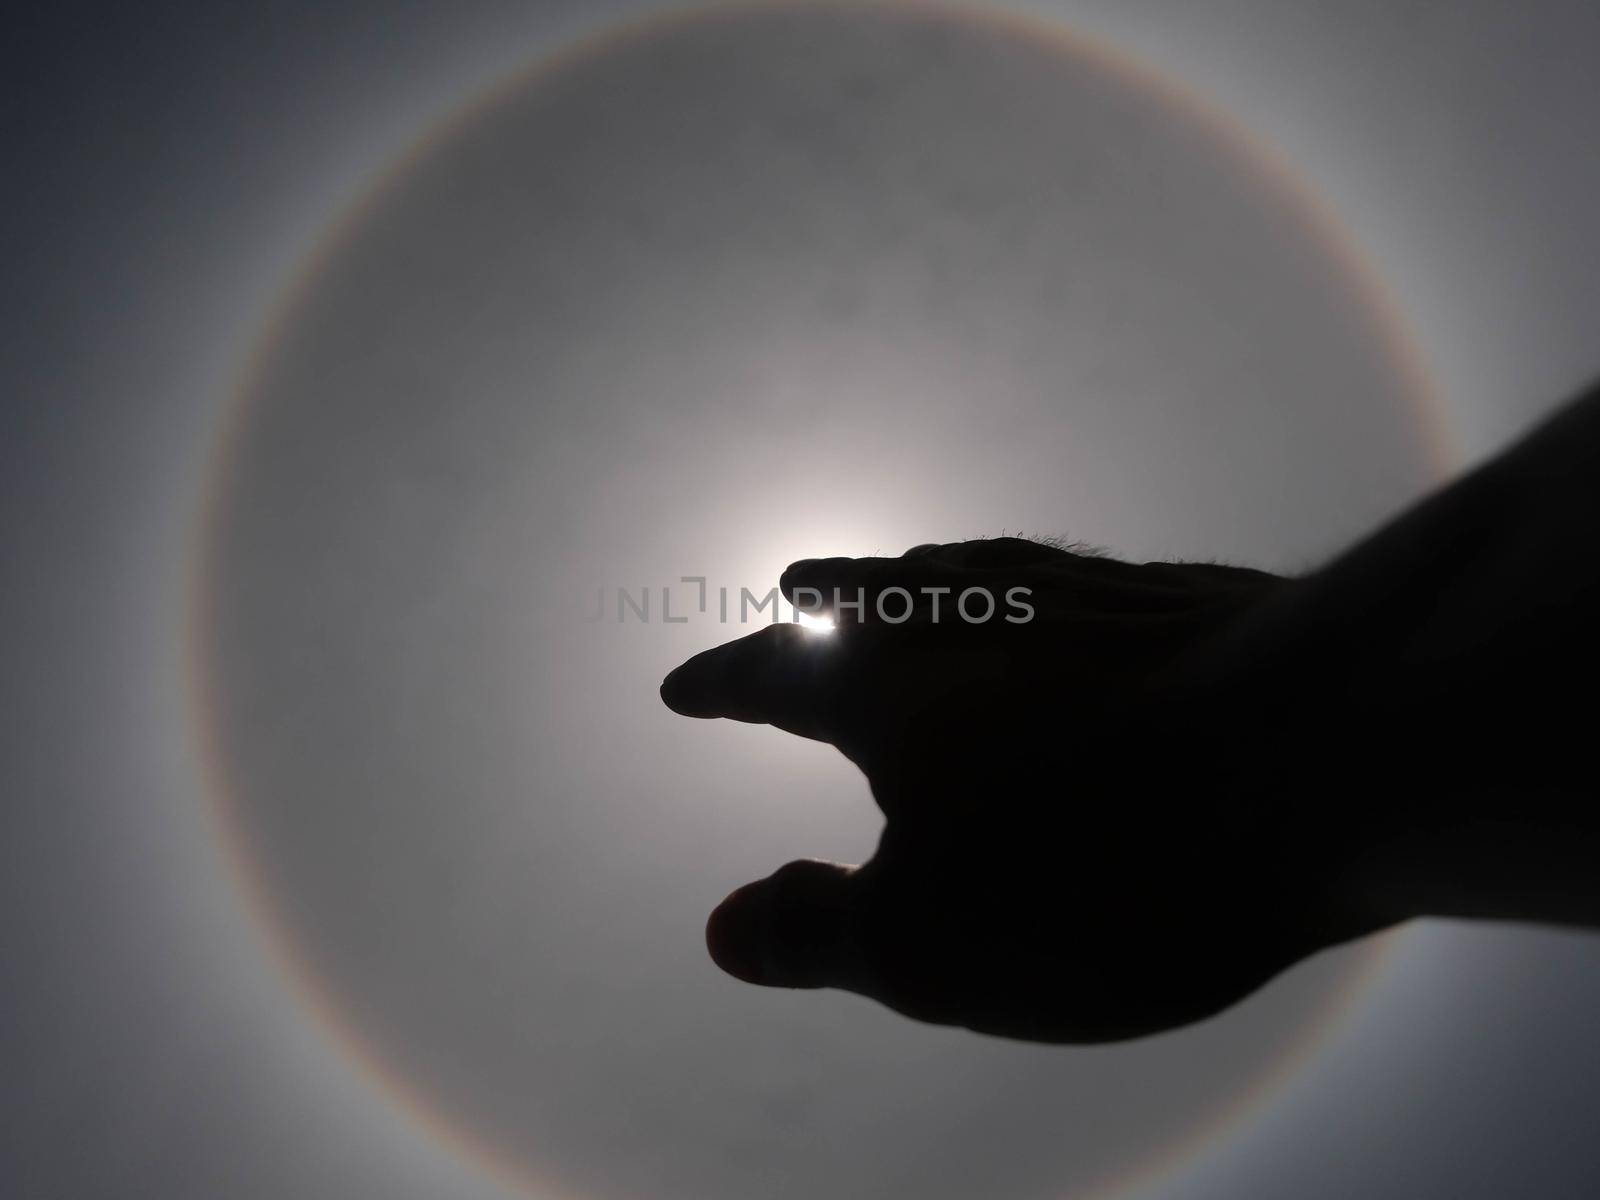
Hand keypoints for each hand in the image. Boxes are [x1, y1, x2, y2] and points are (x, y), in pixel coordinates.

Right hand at [661, 537, 1389, 1041]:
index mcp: (894, 686)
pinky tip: (1070, 609)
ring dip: (922, 578)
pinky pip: (1072, 583)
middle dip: (825, 600)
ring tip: (902, 577)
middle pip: (879, 593)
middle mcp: (979, 615)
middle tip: (792, 586)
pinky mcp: (1183, 601)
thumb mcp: (933, 947)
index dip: (725, 684)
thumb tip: (721, 931)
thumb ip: (818, 935)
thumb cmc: (1106, 862)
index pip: (781, 676)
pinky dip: (1034, 593)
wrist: (1332, 750)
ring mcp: (1087, 595)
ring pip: (977, 572)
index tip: (683, 685)